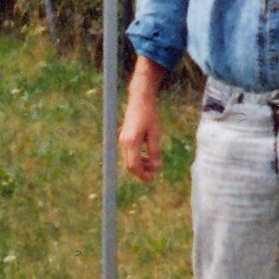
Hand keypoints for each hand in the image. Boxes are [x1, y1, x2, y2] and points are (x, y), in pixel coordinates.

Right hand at [119, 59, 165, 182]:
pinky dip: (138, 157)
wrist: (140, 99)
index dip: (142, 175)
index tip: (152, 179)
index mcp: (131, 142)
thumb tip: (156, 167)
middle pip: (130, 165)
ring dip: (141, 165)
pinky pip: (129, 153)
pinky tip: (148, 156)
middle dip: (142, 172)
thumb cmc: (149, 114)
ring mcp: (122, 140)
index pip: (134, 165)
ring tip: (154, 164)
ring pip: (129, 159)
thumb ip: (155, 151)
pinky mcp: (124, 137)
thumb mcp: (155, 133)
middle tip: (154, 174)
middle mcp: (124, 142)